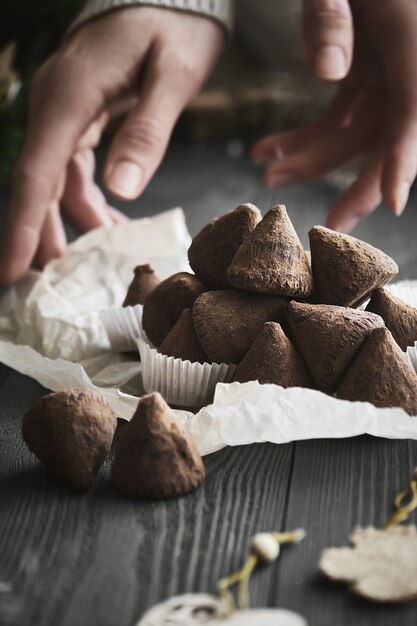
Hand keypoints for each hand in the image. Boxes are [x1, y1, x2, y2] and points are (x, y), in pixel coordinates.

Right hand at [1, 8, 222, 284]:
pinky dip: (86, 201)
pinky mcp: (81, 113)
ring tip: (88, 263)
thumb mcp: (173, 73)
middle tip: (47, 286)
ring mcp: (66, 109)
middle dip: (37, 236)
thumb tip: (122, 188)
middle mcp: (56, 104)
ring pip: (52, 180)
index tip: (11, 271)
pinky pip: (72, 167)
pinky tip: (109, 225)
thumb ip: (147, 130)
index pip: (36, 173)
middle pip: (36, 183)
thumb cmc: (175, 25)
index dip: (21, 226)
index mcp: (70, 96)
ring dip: (65, 223)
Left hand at [252, 0, 416, 232]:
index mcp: (412, 36)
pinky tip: (267, 148)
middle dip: (358, 181)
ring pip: (356, 133)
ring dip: (311, 159)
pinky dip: (303, 137)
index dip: (404, 156)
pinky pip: (337, 116)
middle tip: (331, 223)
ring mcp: (384, 70)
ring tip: (267, 174)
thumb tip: (328, 71)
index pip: (413, 108)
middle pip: (390, 134)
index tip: (393, 199)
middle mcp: (404, 62)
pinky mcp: (361, 72)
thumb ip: (333, 11)